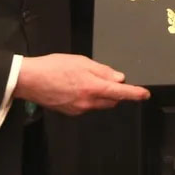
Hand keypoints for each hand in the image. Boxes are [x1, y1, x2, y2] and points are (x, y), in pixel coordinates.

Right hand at [17, 53, 149, 114]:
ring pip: (99, 104)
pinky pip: (87, 106)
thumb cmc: (52, 67)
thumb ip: (102, 71)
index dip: (135, 94)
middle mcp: (88, 102)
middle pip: (112, 100)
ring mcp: (79, 109)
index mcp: (92, 87)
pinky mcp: (71, 112)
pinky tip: (75, 87)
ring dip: (101, 95)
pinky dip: (88, 98)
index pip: (120, 93)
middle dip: (114, 92)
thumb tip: (118, 78)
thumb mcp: (81, 62)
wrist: (30, 80)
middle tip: (105, 78)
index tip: (144, 94)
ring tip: (84, 80)